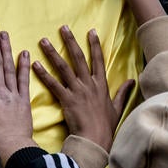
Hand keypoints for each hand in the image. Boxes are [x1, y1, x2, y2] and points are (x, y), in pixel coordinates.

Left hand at [32, 25, 133, 151]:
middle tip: (63, 28)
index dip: (94, 45)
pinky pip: (53, 84)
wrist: (95, 139)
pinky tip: (35, 65)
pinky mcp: (66, 99)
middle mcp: (89, 84)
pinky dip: (44, 74)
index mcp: (101, 85)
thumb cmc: (106, 126)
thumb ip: (123, 92)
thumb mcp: (117, 107)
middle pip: (78, 58)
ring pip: (63, 67)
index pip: (98, 60)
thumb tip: (132, 80)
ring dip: (53, 53)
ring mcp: (77, 91)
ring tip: (43, 41)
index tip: (91, 31)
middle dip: (70, 41)